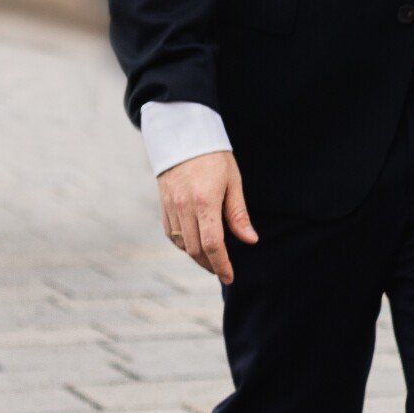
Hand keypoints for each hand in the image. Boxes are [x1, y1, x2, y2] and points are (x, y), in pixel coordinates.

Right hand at [158, 151, 257, 283]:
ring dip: (197, 256)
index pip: (213, 244)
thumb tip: (250, 240)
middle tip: (223, 271)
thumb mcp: (233, 181)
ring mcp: (170, 207)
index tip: (230, 277)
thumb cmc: (214, 157)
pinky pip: (171, 234)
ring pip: (182, 244)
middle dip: (210, 265)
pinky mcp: (163, 206)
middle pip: (196, 249)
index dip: (222, 265)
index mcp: (205, 201)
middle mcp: (184, 207)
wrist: (182, 135)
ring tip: (212, 259)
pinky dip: (183, 244)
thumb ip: (238, 214)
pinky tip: (195, 244)